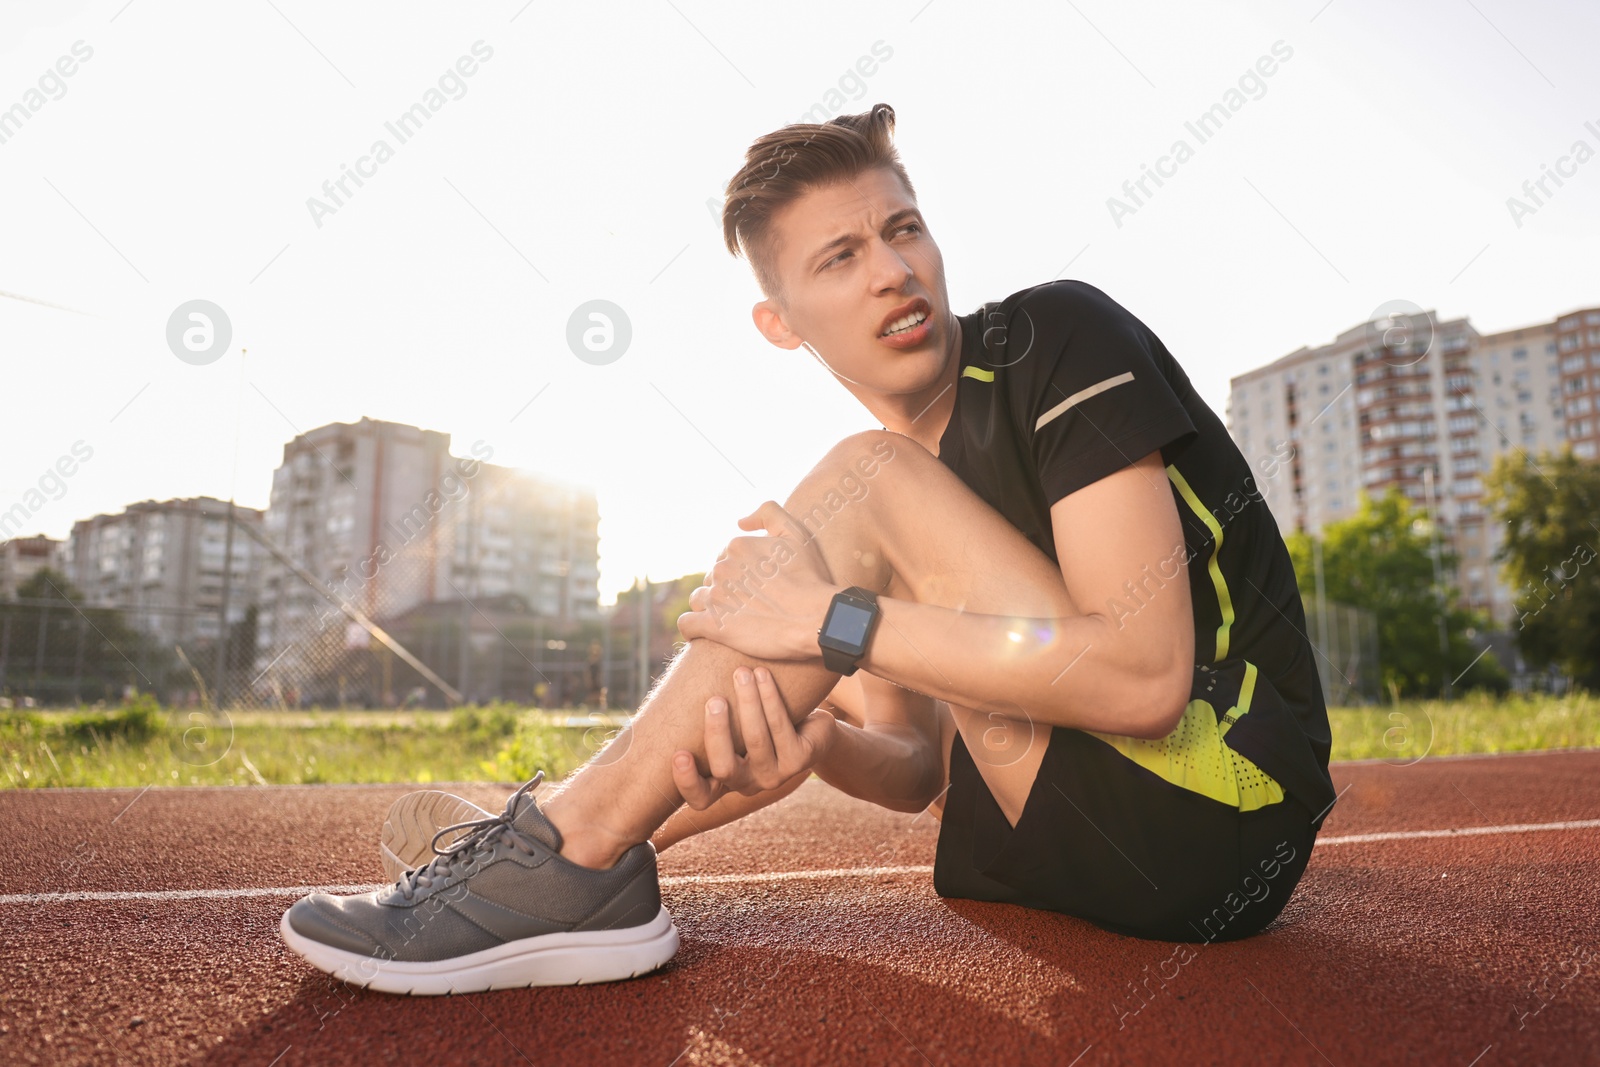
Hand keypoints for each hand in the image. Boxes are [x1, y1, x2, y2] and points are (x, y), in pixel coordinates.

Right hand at [671, 666, 837, 810]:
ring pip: (755, 741)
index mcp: (725, 781)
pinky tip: (763, 675)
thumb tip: (678, 667)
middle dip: (717, 732)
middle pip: (725, 768)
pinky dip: (770, 697)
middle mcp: (748, 783)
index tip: (679, 753)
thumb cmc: (760, 722)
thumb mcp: (733, 724)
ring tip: (742, 672)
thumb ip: (709, 716)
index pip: (701, 798)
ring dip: (747, 702)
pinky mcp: (800, 761)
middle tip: (714, 700)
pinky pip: (780, 727)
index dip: (687, 781)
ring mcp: (776, 775)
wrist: (810, 729)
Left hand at [676, 501, 838, 660]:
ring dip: (710, 607)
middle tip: (750, 604)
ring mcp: (715, 597)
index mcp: (737, 546)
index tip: (756, 586)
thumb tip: (740, 521)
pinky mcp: (713, 625)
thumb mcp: (797, 533)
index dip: (739, 572)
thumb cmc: (810, 578)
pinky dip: (693, 628)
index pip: (724, 557)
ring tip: (733, 619)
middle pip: (712, 578)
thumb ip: (768, 513)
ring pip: (698, 599)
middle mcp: (721, 568)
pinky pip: (687, 624)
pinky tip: (707, 631)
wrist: (817, 618)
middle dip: (726, 589)